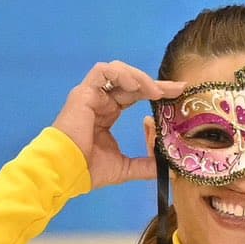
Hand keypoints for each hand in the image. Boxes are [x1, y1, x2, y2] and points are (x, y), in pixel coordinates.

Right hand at [52, 62, 184, 189]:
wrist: (66, 172)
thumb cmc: (88, 169)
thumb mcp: (125, 168)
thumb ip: (146, 165)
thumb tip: (170, 168)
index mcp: (108, 114)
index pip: (135, 95)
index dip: (156, 92)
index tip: (177, 94)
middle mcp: (100, 101)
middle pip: (130, 82)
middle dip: (155, 83)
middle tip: (176, 89)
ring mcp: (91, 95)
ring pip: (117, 71)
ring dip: (139, 77)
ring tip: (155, 92)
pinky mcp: (83, 93)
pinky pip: (102, 72)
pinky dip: (121, 74)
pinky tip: (136, 87)